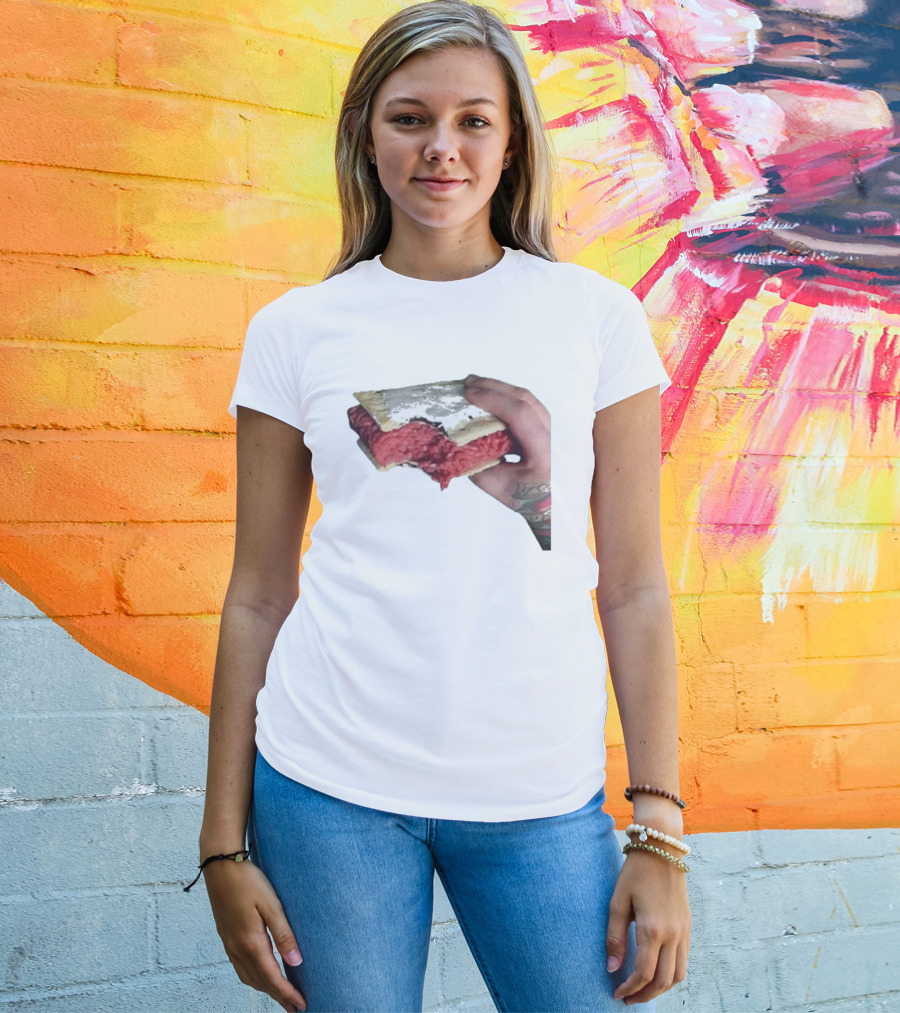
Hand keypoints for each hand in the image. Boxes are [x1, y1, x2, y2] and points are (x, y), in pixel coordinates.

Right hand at [204, 858, 306, 1012]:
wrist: (220, 865)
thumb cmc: (248, 880)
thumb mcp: (271, 904)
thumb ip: (284, 934)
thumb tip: (296, 962)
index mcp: (250, 942)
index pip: (272, 978)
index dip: (287, 994)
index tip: (301, 1005)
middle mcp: (237, 948)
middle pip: (260, 982)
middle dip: (278, 997)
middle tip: (295, 1007)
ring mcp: (229, 943)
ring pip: (248, 977)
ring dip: (265, 989)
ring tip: (281, 995)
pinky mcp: (226, 936)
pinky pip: (240, 967)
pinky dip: (253, 977)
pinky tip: (260, 974)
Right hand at [462, 375, 550, 547]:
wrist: (554, 510)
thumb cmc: (528, 501)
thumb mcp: (497, 486)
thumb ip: (477, 463)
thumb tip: (456, 439)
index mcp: (544, 452)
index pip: (519, 414)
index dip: (492, 399)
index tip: (469, 393)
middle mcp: (555, 436)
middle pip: (525, 399)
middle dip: (494, 386)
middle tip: (468, 382)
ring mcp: (555, 430)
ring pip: (529, 399)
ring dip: (502, 389)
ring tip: (476, 386)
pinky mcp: (551, 429)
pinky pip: (530, 406)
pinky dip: (509, 399)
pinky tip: (492, 398)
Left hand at [606, 848, 690, 1004]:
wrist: (662, 849)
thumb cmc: (635, 873)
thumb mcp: (618, 902)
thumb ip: (614, 937)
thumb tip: (612, 969)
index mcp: (652, 929)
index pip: (643, 973)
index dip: (630, 989)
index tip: (617, 994)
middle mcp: (672, 934)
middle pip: (663, 981)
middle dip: (645, 995)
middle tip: (628, 998)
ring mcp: (684, 931)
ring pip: (678, 975)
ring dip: (661, 988)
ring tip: (642, 990)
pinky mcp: (688, 927)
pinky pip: (684, 961)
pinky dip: (671, 974)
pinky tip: (656, 972)